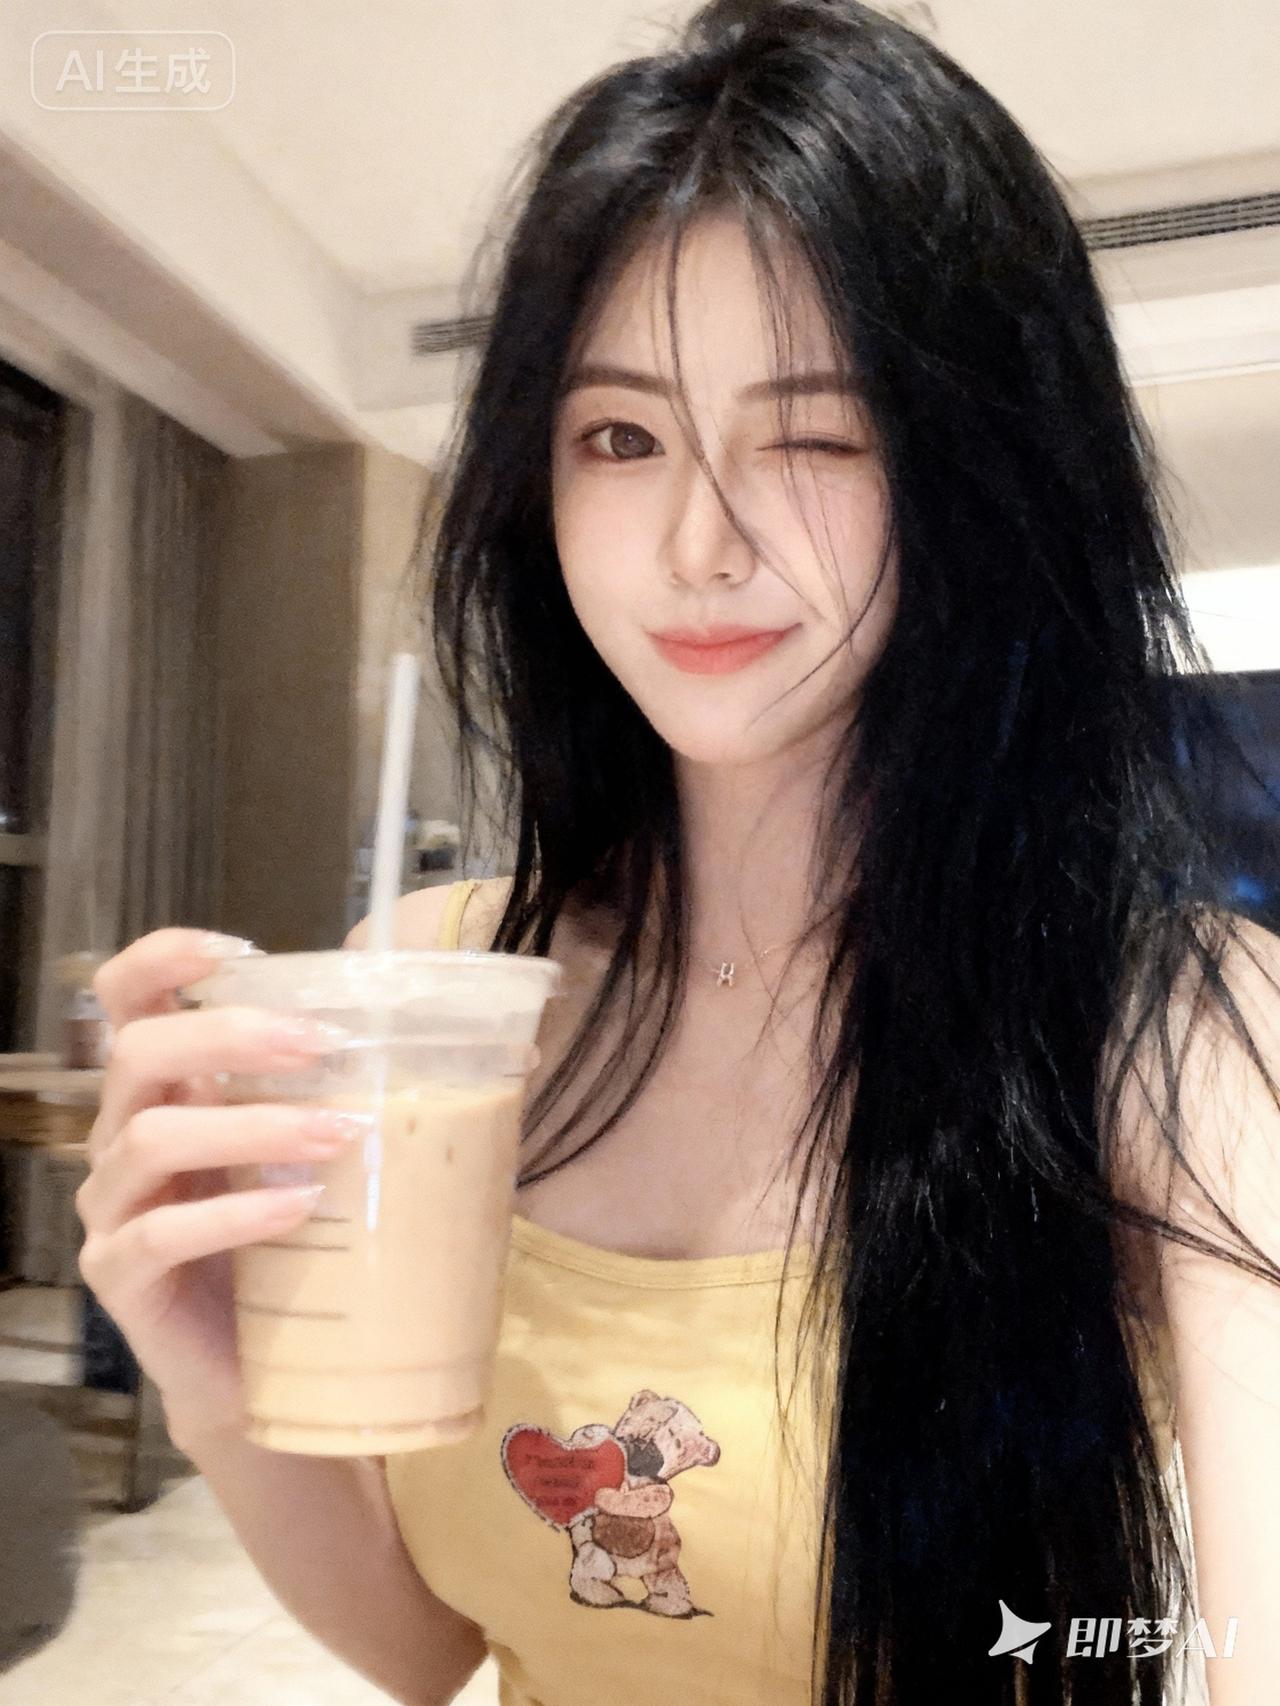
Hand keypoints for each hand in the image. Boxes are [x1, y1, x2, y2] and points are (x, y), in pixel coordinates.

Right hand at [75, 929, 357, 1449]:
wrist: (264, 1368)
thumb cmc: (296, 1240)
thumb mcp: (322, 1149)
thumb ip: (371, 1089)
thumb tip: (515, 1049)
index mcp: (169, 1086)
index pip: (127, 996)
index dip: (163, 959)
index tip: (238, 949)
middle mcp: (125, 1133)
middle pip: (139, 1051)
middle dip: (227, 1034)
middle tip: (316, 1042)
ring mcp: (114, 1206)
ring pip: (151, 1137)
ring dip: (250, 1125)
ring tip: (335, 1134)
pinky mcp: (120, 1277)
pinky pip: (159, 1235)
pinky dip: (233, 1214)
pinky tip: (296, 1211)